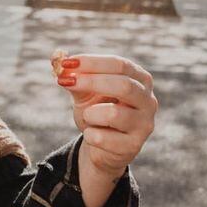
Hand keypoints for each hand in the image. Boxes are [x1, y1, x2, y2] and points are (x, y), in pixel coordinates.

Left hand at [58, 53, 157, 179]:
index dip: (92, 63)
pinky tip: (93, 135)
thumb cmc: (96, 112)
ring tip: (88, 117)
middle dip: (91, 82)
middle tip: (65, 81)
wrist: (101, 147)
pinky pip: (102, 138)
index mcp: (141, 80)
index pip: (120, 65)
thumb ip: (75, 76)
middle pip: (123, 85)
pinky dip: (89, 134)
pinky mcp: (133, 146)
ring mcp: (144, 125)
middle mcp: (149, 101)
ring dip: (90, 114)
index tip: (67, 63)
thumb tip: (57, 59)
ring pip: (112, 114)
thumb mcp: (85, 92)